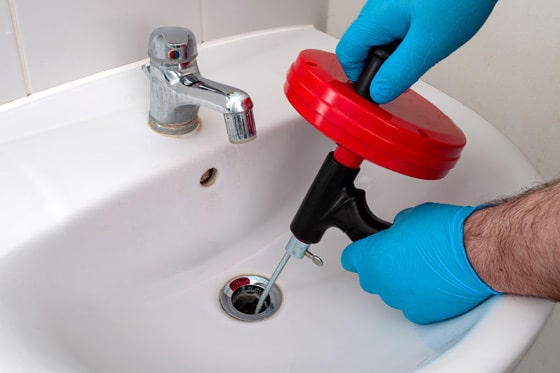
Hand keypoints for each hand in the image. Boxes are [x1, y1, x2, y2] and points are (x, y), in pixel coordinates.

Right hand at [336, 0, 496, 102]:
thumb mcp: (428, 46)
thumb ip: (399, 73)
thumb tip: (379, 92)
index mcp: (375, 18)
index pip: (346, 55)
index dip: (359, 77)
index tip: (377, 89)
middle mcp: (377, 5)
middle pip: (362, 45)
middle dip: (381, 65)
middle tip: (406, 73)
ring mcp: (391, 0)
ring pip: (381, 35)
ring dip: (396, 51)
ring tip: (424, 51)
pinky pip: (397, 23)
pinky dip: (408, 36)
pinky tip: (430, 35)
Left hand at [341, 203, 499, 323]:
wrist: (476, 254)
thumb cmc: (447, 233)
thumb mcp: (411, 216)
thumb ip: (394, 229)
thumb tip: (396, 233)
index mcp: (372, 257)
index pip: (350, 258)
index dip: (359, 253)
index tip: (364, 251)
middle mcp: (382, 282)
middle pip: (370, 277)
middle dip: (382, 267)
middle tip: (402, 255)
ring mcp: (400, 300)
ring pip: (392, 292)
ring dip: (402, 282)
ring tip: (424, 268)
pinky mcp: (421, 314)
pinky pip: (413, 305)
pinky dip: (420, 297)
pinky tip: (434, 283)